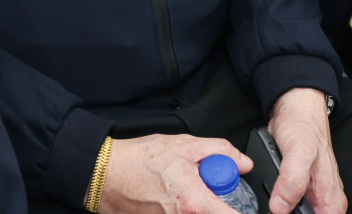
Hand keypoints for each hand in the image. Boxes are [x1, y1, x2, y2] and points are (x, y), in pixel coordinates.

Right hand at [99, 134, 252, 213]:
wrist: (106, 174)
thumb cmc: (140, 160)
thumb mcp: (185, 144)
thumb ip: (220, 151)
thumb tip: (242, 162)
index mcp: (196, 203)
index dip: (244, 212)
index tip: (245, 205)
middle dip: (218, 203)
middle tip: (209, 190)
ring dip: (199, 204)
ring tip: (185, 188)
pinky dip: (184, 208)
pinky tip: (173, 195)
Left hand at [267, 88, 343, 213]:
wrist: (294, 108)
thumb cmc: (303, 126)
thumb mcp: (299, 152)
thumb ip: (292, 181)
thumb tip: (280, 208)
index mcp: (330, 200)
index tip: (279, 212)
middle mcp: (323, 201)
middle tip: (272, 204)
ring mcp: (309, 196)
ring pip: (293, 213)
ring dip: (279, 209)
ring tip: (269, 199)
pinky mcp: (295, 189)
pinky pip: (286, 206)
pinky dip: (276, 203)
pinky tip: (269, 197)